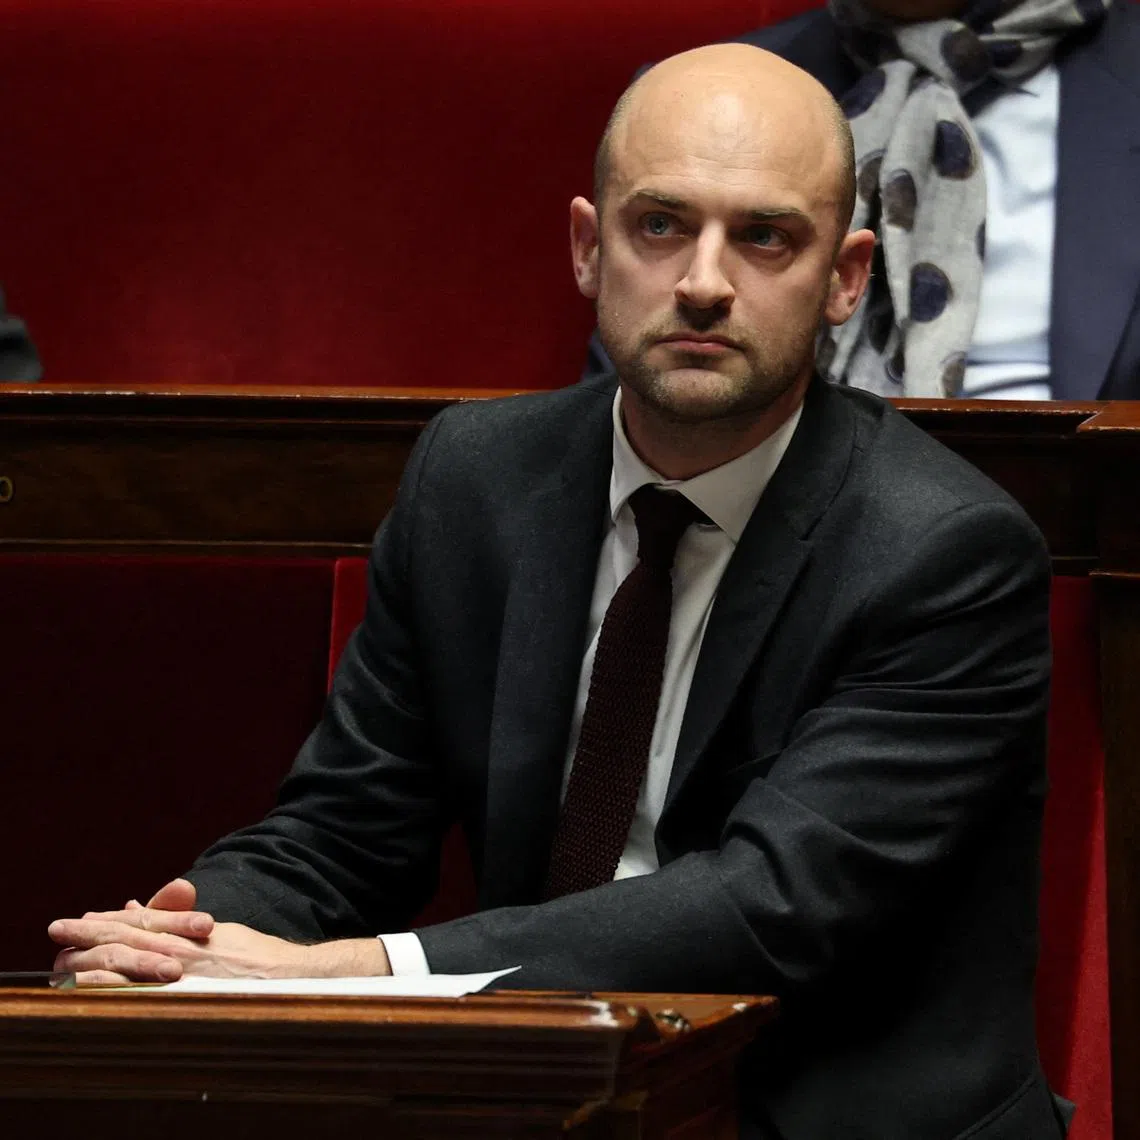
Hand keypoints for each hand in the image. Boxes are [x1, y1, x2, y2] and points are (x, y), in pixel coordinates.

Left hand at [48, 878, 390, 983]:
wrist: (302, 980)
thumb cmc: (264, 961)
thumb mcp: (226, 935)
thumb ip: (187, 926)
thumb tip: (147, 908)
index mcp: (200, 931)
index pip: (147, 920)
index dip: (112, 918)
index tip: (82, 917)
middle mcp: (194, 947)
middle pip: (133, 935)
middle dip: (94, 931)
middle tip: (59, 928)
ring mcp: (195, 973)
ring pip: (136, 960)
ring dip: (98, 958)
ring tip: (65, 959)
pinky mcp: (199, 995)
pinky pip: (151, 991)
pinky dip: (120, 986)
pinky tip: (96, 988)